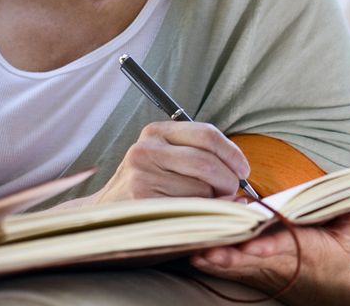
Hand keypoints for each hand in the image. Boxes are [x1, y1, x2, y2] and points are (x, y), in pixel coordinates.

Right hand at [88, 121, 250, 202]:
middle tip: (231, 193)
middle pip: (207, 163)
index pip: (207, 135)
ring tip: (206, 205)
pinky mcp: (142, 203)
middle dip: (228, 182)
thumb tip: (242, 176)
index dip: (232, 154)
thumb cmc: (147, 186)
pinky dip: (203, 216)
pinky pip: (189, 210)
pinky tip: (199, 217)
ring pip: (200, 190)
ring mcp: (141, 177)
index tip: (243, 170)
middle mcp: (146, 150)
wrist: (105, 214)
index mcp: (155, 132)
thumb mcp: (166, 159)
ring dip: (213, 202)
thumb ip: (199, 156)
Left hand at [189, 204, 349, 304]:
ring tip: (195, 253)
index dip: (265, 248)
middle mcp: (278, 262)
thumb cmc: (334, 257)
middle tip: (208, 250)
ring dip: (215, 260)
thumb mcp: (346, 236)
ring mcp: (262, 270)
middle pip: (250, 259)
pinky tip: (192, 256)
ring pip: (235, 267)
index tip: (251, 246)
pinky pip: (228, 270)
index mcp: (301, 249)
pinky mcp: (251, 274)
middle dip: (229, 256)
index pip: (281, 248)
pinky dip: (212, 264)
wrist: (328, 291)